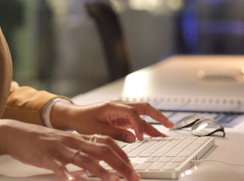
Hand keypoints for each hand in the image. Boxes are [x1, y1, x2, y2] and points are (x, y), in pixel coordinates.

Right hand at [0, 119, 138, 180]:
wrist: (16, 133)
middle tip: (133, 177)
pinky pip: (60, 167)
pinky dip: (68, 175)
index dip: (123, 154)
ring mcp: (60, 150)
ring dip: (101, 171)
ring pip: (85, 159)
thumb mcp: (65, 142)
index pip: (107, 142)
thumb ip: (81, 149)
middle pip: (102, 151)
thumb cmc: (41, 141)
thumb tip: (100, 160)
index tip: (133, 168)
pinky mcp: (46, 158)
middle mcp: (73, 142)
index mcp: (78, 138)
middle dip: (120, 165)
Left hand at [50, 101, 174, 142]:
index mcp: (112, 106)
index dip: (139, 125)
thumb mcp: (96, 130)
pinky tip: (155, 134)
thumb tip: (132, 138)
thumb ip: (114, 134)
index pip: (133, 113)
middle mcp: (119, 106)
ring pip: (142, 115)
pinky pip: (137, 122)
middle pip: (143, 108)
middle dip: (158, 115)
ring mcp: (121, 112)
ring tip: (167, 131)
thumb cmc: (82, 121)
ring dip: (155, 122)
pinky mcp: (121, 118)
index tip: (141, 138)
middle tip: (169, 125)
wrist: (74, 116)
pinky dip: (146, 127)